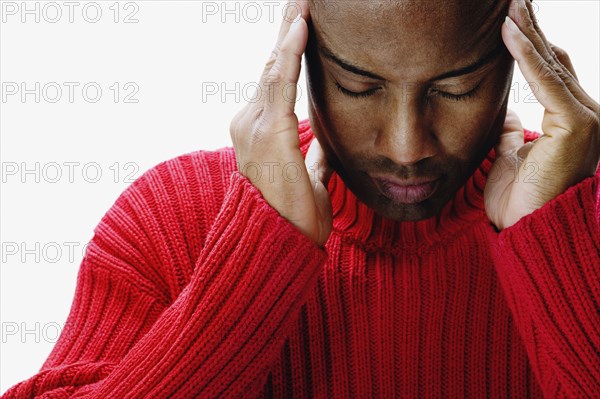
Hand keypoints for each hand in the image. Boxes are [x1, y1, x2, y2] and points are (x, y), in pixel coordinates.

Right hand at [229, 0, 332, 245]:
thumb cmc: (294, 215)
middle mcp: (250, 122)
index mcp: (260, 130)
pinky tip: (301, 26)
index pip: (276, 79)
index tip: (303, 20)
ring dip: (290, 29)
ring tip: (303, 1)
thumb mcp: (308, 177)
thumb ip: (312, 156)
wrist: (281, 244)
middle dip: (288, 28)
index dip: (289, 48)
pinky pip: (280, 83)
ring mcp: (254, 126)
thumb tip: (323, 145)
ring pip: (274, 66)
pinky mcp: (268, 133)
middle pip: (272, 64)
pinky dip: (290, 52)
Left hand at [485, 0, 598, 229]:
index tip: (509, 19)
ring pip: (551, 64)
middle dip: (531, 28)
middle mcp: (583, 111)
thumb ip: (514, 133)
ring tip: (509, 3)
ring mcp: (584, 116)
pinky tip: (509, 31)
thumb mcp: (513, 156)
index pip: (549, 71)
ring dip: (528, 31)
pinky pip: (547, 82)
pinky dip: (527, 55)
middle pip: (553, 59)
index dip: (529, 44)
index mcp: (568, 118)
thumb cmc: (520, 199)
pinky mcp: (576, 124)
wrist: (528, 231)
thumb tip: (508, 116)